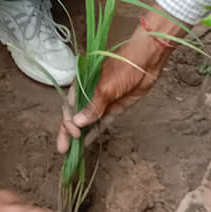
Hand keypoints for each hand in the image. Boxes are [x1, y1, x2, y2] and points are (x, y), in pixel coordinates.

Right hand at [56, 21, 177, 152]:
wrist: (147, 61)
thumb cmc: (124, 67)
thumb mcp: (106, 87)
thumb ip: (92, 107)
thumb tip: (78, 122)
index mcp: (82, 83)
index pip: (69, 106)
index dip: (68, 121)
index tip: (74, 133)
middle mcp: (90, 92)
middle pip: (76, 115)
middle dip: (68, 132)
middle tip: (63, 148)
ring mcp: (103, 101)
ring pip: (88, 120)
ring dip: (81, 134)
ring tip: (73, 150)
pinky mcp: (114, 107)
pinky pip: (102, 122)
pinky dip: (95, 132)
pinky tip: (87, 142)